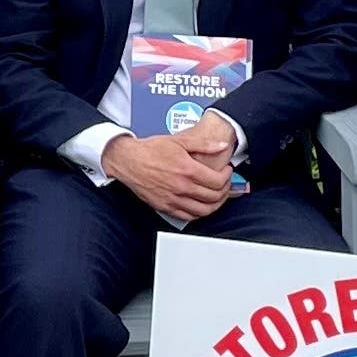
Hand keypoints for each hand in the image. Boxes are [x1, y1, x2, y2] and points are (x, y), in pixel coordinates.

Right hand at [104, 131, 233, 225]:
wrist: (128, 160)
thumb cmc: (150, 150)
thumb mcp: (179, 140)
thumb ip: (203, 144)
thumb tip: (221, 146)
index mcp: (187, 170)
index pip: (218, 181)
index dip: (227, 177)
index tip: (226, 171)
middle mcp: (182, 187)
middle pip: (214, 197)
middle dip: (225, 190)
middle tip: (224, 183)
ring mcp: (174, 199)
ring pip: (204, 210)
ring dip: (216, 204)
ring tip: (217, 196)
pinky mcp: (165, 207)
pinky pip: (189, 216)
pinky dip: (199, 213)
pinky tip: (201, 205)